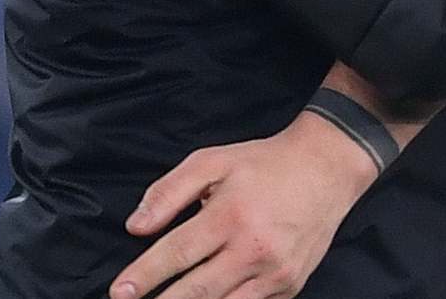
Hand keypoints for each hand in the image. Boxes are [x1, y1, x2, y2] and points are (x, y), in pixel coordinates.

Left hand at [111, 111, 378, 298]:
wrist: (327, 168)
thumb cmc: (264, 163)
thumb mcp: (214, 160)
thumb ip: (170, 191)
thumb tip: (135, 226)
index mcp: (231, 214)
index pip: (177, 254)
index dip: (144, 276)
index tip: (118, 292)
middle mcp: (254, 248)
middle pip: (196, 291)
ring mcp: (275, 273)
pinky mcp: (289, 287)